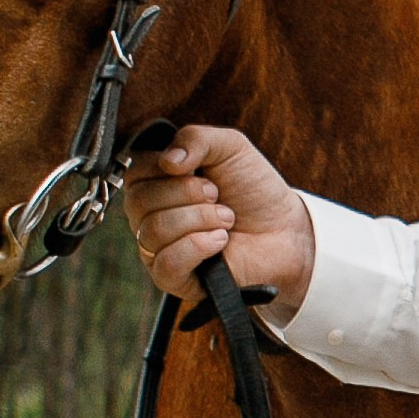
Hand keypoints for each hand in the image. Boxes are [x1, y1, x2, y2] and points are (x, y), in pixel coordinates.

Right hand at [122, 123, 314, 317]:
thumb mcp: (228, 146)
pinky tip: (221, 240)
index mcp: (154, 183)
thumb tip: (167, 161)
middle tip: (217, 195)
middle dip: (187, 193)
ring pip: (154, 231)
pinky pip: (167, 264)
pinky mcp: (174, 279)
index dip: (164, 168)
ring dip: (199, 219)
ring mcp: (158, 250)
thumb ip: (195, 138)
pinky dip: (198, 247)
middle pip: (140, 202)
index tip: (198, 169)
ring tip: (227, 218)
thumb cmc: (252, 188)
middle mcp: (148, 216)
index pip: (133, 172)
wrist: (284, 228)